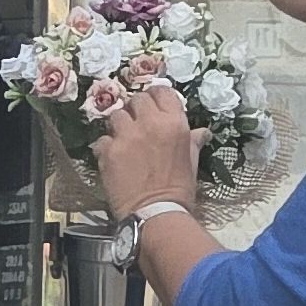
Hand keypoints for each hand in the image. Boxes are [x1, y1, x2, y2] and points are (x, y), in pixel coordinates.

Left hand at [94, 80, 201, 220]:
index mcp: (174, 123)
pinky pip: (103, 139)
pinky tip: (113, 157)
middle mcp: (149, 123)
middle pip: (137, 100)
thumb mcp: (191, 161)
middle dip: (137, 109)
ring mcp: (126, 136)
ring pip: (116, 115)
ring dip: (120, 125)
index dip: (156, 96)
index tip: (153, 105)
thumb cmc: (179, 189)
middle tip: (138, 123)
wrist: (156, 214)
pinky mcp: (108, 151)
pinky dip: (107, 146)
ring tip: (124, 139)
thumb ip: (193, 141)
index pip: (162, 91)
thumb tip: (203, 132)